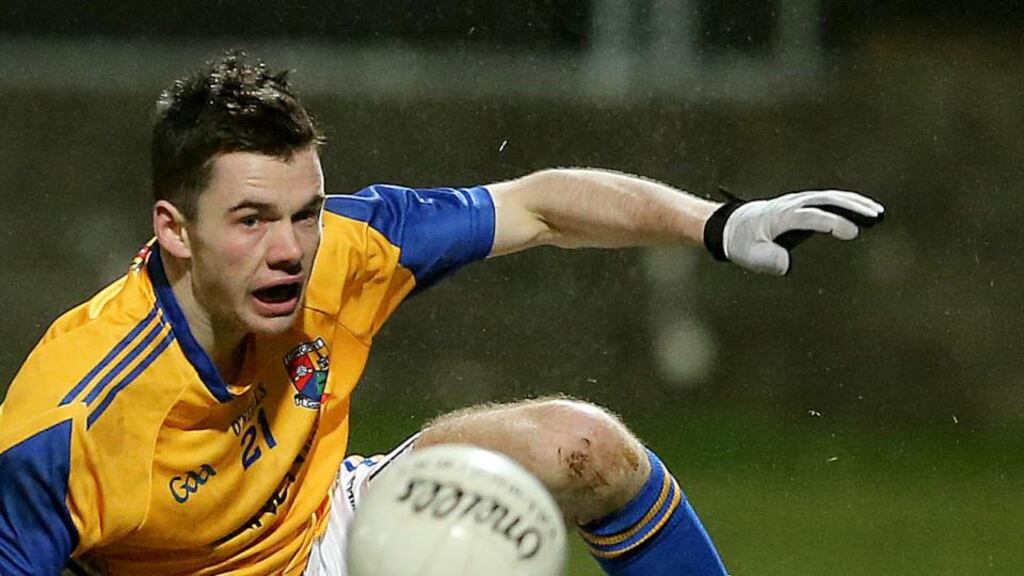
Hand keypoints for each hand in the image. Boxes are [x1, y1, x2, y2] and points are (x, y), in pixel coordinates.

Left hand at [703, 190, 884, 275]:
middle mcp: (792, 204)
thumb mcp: (749, 256)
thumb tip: (787, 265)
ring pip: (829, 196)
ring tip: (878, 213)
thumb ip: (766, 260)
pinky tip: (864, 209)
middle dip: (852, 207)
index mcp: (781, 217)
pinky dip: (847, 202)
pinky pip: (827, 199)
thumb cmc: (742, 243)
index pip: (811, 216)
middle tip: (875, 217)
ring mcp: (797, 201)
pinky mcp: (802, 204)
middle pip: (825, 199)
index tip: (852, 232)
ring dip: (854, 202)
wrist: (732, 226)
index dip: (832, 223)